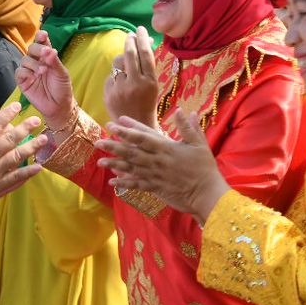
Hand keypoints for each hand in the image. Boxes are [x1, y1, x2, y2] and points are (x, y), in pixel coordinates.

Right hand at [0, 103, 45, 218]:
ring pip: (17, 156)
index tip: (17, 106)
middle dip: (25, 128)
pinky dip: (28, 172)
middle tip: (37, 120)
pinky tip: (38, 167)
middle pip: (11, 138)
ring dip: (32, 147)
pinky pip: (16, 178)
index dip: (6, 114)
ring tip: (44, 139)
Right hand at [15, 30, 75, 131]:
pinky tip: (34, 77)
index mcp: (47, 57)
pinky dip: (26, 72)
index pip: (42, 43)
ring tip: (43, 71)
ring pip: (24, 59)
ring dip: (34, 63)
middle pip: (31, 48)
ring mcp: (29, 71)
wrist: (59, 106)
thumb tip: (49, 49)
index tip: (43, 34)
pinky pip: (19, 72)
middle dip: (38, 49)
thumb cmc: (62, 88)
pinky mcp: (23, 81)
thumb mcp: (62, 73)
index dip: (41, 37)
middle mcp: (36, 61)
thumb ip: (55, 61)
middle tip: (46, 53)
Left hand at [97, 109, 229, 222]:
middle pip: (131, 152)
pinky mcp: (155, 188)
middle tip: (98, 141)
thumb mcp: (200, 144)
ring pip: (131, 168)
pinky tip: (112, 181)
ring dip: (114, 164)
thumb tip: (181, 111)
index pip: (143, 136)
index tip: (115, 123)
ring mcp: (155, 175)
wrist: (206, 194)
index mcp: (166, 148)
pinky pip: (137, 185)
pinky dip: (124, 183)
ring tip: (100, 162)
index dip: (128, 129)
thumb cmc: (205, 168)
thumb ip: (189, 127)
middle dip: (114, 146)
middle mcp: (157, 161)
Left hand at [103, 26, 158, 128]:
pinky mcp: (109, 94)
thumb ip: (147, 66)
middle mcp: (135, 84)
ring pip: (117, 63)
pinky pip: (111, 76)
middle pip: (130, 54)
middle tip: (131, 35)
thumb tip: (143, 42)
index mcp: (150, 82)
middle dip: (130, 41)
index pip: (145, 54)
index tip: (141, 30)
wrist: (136, 126)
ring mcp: (121, 90)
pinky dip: (115, 75)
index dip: (142, 39)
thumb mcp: (153, 85)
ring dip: (122, 56)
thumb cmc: (147, 102)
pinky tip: (120, 80)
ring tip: (126, 56)